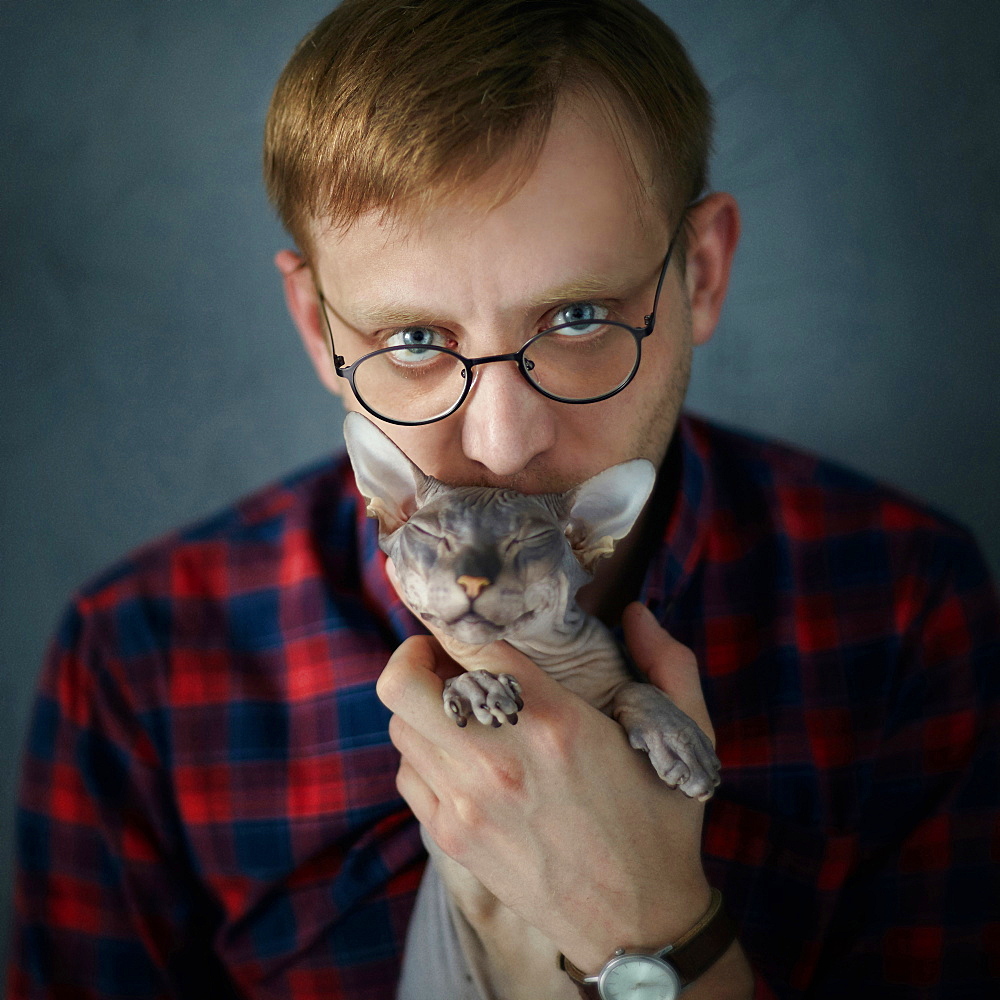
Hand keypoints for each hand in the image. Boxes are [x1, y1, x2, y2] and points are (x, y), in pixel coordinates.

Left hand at [378, 569, 716, 972]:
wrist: (638, 923)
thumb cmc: (659, 824)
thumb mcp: (687, 738)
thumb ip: (668, 663)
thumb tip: (637, 613)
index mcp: (555, 724)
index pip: (477, 649)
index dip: (472, 632)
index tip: (479, 636)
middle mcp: (498, 760)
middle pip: (405, 685)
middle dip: (412, 657)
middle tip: (440, 659)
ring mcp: (467, 803)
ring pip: (400, 727)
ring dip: (421, 707)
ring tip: (453, 708)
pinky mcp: (452, 838)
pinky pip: (406, 773)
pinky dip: (421, 754)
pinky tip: (455, 756)